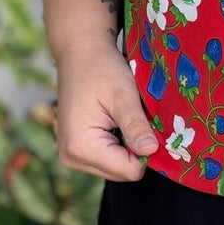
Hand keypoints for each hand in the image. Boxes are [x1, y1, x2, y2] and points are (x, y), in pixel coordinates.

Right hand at [54, 39, 158, 182]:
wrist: (79, 52)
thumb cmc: (101, 68)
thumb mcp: (123, 95)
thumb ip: (136, 125)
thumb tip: (151, 152)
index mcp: (80, 147)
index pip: (129, 170)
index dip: (146, 151)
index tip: (151, 126)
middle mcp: (72, 158)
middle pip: (122, 172)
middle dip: (137, 150)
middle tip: (139, 119)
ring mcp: (72, 156)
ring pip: (116, 167)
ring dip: (128, 147)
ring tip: (126, 118)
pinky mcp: (75, 150)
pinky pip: (107, 159)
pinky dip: (118, 145)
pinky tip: (117, 122)